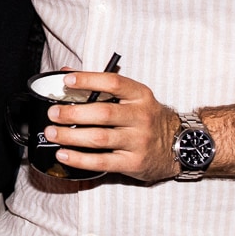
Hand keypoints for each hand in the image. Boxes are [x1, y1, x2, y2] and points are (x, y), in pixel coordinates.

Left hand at [45, 71, 180, 182]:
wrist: (181, 146)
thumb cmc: (148, 119)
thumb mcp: (133, 98)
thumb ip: (100, 85)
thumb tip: (65, 72)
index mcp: (140, 96)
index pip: (113, 83)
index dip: (88, 80)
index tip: (66, 80)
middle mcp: (141, 117)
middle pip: (102, 113)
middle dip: (72, 113)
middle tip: (53, 113)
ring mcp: (139, 141)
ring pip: (99, 138)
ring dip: (71, 136)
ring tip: (53, 132)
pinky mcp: (134, 163)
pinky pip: (102, 162)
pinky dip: (79, 159)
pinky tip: (63, 154)